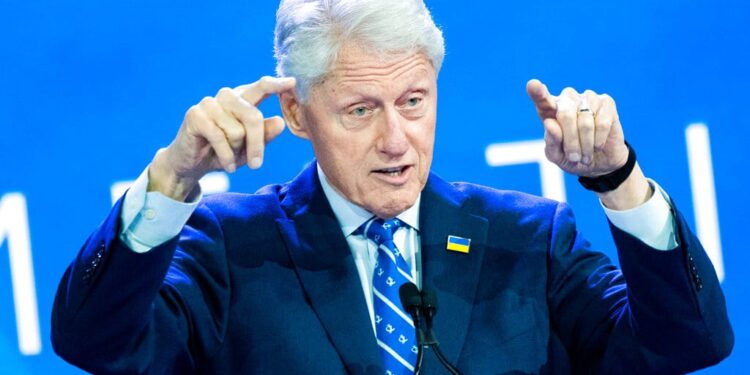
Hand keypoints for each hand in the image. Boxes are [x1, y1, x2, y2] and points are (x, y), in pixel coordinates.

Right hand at [149, 76, 295, 200]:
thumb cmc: (226, 152)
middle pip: (253, 116)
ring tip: (230, 156)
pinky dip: (225, 156)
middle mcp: (227, 96)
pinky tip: (227, 165)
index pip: (261, 86)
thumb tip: (280, 123)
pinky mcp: (195, 115)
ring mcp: (209, 103)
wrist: (193, 165)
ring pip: (237, 131)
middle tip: (257, 165)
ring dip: (236, 151)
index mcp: (243, 99)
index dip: (277, 84)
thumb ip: (265, 135)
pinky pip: (219, 138)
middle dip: (257, 144)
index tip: (293, 82)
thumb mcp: (250, 147)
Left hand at [526, 79, 651, 208]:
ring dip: (585, 145)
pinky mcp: (606, 103)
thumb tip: (550, 123)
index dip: (537, 92)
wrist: (599, 162)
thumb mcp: (556, 156)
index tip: (533, 85)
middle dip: (571, 141)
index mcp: (549, 110)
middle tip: (574, 158)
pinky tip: (597, 146)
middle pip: (565, 115)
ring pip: (585, 121)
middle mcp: (567, 99)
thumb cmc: (572, 157)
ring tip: (585, 156)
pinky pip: (601, 123)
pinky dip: (598, 140)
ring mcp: (587, 98)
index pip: (541, 98)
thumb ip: (551, 142)